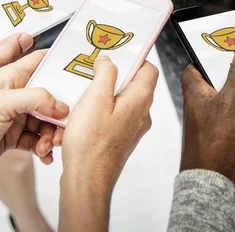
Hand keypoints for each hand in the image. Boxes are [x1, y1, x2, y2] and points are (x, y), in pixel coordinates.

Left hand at [0, 50, 67, 190]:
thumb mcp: (2, 105)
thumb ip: (36, 98)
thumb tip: (62, 105)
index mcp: (10, 77)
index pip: (41, 60)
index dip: (60, 64)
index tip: (80, 73)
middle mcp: (15, 94)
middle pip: (51, 95)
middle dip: (61, 111)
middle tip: (63, 126)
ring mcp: (16, 116)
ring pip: (48, 119)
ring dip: (53, 134)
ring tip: (49, 146)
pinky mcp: (15, 136)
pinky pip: (40, 139)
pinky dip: (45, 147)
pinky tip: (45, 156)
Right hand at [59, 56, 156, 229]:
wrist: (87, 181)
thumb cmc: (91, 145)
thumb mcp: (95, 99)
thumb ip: (105, 74)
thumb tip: (108, 61)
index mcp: (140, 100)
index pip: (149, 69)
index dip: (135, 58)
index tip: (118, 52)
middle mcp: (141, 114)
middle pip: (135, 83)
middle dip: (116, 74)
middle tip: (96, 70)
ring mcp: (132, 128)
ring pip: (123, 100)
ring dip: (106, 93)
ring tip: (86, 92)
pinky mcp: (121, 139)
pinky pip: (115, 116)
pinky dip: (102, 110)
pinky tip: (84, 113)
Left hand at [179, 40, 234, 190]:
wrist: (213, 186)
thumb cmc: (213, 146)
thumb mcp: (230, 102)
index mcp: (194, 91)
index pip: (197, 62)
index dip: (211, 52)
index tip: (229, 43)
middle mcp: (200, 104)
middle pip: (218, 79)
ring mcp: (211, 121)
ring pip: (231, 99)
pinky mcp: (223, 136)